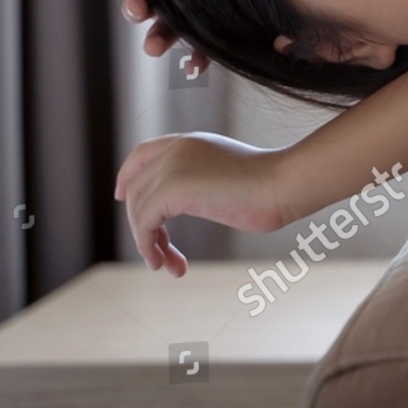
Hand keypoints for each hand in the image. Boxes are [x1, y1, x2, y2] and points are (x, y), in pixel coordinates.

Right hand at [91, 0, 208, 72]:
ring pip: (162, 31)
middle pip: (139, 2)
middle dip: (134, 7)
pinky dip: (194, 60)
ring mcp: (181, 19)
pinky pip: (197, 52)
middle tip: (136, 9)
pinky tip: (194, 68)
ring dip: (156, 39)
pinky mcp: (205, 38)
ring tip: (153, 48)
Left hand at [116, 133, 288, 275]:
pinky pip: (144, 223)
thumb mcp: (230, 177)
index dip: (127, 175)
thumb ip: (206, 182)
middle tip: (160, 256)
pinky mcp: (172, 187)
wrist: (284, 183)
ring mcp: (172, 165)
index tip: (122, 197)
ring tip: (166, 265)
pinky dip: (148, 246)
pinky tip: (164, 263)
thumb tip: (200, 200)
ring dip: (148, 242)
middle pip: (136, 188)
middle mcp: (176, 149)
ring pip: (138, 209)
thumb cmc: (273, 186)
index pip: (143, 153)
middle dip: (143, 225)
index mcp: (192, 142)